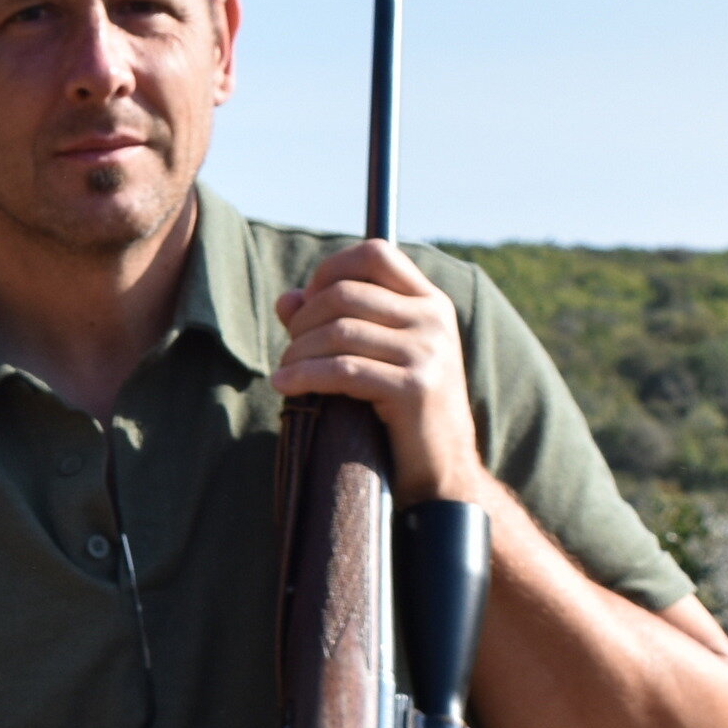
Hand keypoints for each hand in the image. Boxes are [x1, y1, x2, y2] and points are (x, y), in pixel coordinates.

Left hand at [275, 240, 482, 498]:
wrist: (443, 474)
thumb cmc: (402, 414)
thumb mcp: (376, 358)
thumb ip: (336, 322)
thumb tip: (287, 298)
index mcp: (430, 303)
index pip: (376, 254)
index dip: (331, 270)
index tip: (308, 303)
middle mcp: (434, 320)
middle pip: (346, 292)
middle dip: (304, 320)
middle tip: (290, 349)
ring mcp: (429, 353)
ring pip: (339, 331)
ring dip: (299, 351)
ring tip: (285, 371)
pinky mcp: (415, 388)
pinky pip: (342, 370)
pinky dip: (303, 375)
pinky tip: (284, 385)